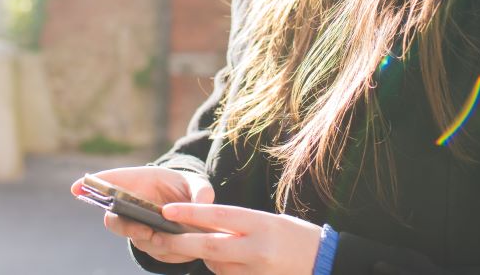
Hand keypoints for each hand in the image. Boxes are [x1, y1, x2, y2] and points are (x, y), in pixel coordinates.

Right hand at [70, 166, 214, 263]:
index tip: (77, 187)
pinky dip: (168, 251)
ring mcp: (138, 226)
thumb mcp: (197, 183)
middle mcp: (131, 206)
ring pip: (136, 239)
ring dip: (152, 241)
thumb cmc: (189, 188)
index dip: (91, 185)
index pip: (109, 182)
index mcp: (137, 182)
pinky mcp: (151, 243)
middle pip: (115, 219)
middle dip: (126, 227)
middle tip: (145, 231)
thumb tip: (201, 204)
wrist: (194, 208)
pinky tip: (185, 247)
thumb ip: (201, 190)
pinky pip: (155, 251)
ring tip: (173, 239)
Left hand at [148, 203, 321, 274]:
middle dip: (179, 243)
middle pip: (208, 246)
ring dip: (204, 257)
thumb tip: (203, 223)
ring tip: (205, 246)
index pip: (217, 216)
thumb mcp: (268, 220)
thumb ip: (238, 223)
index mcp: (259, 223)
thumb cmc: (295, 236)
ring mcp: (255, 270)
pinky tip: (229, 261)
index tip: (166, 210)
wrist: (324, 262)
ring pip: (215, 265)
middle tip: (156, 237)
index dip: (189, 213)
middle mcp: (256, 248)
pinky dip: (221, 269)